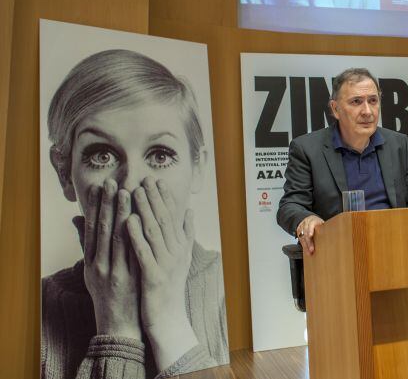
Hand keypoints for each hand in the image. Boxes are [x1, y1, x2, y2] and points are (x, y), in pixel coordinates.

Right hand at [81, 180, 140, 339]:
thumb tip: (77, 217)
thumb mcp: (92, 270)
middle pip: (104, 231)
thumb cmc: (107, 294)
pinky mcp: (133, 279)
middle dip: (108, 204)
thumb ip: (87, 244)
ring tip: (128, 193)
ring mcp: (117, 273)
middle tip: (113, 182)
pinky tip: (142, 219)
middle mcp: (102, 266)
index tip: (99, 187)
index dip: (95, 207)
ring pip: (120, 238)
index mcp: (92, 263)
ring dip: (123, 214)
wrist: (119, 326)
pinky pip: (137, 252)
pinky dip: (139, 235)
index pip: (92, 229)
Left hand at [126, 177, 197, 370]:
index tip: (155, 180)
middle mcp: (176, 252)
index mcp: (180, 246)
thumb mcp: (182, 258)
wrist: (168, 319)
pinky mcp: (153, 275)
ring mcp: (166, 263)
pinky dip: (136, 235)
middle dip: (153, 198)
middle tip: (144, 178)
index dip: (164, 197)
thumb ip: (186, 233)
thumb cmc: (170, 287)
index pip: (173, 216)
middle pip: (164, 219)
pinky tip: (128, 220)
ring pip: (154, 231)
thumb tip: (189, 209)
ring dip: (144, 209)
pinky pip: (143, 251)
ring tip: (134, 191)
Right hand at [296, 214, 323, 254]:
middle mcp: (306, 222)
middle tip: (311, 250)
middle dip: (309, 242)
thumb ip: (324, 229)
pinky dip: (303, 245)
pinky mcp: (298, 230)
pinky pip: (300, 238)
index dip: (310, 230)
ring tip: (309, 252)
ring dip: (306, 245)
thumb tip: (330, 237)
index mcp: (313, 220)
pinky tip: (306, 250)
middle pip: (306, 232)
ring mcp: (302, 226)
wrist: (310, 219)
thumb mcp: (322, 224)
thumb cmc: (318, 223)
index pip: (311, 224)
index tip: (310, 235)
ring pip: (302, 236)